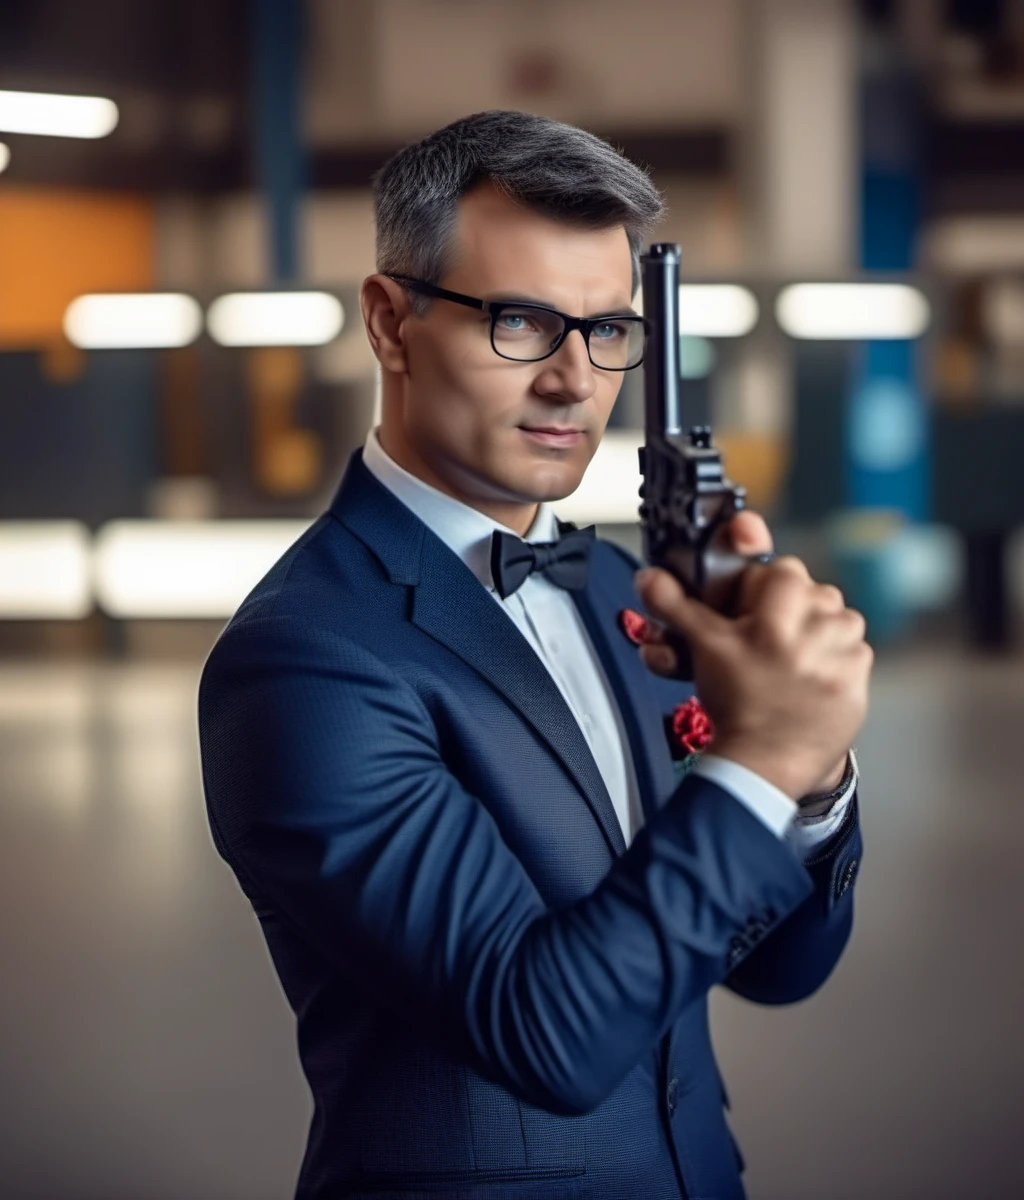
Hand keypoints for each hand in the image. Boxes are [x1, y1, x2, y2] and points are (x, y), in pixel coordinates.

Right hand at [634, 512, 871, 799]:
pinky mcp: (859, 684)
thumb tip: (648, 576)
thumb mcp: (702, 649)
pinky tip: (812, 680)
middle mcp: (818, 633)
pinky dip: (838, 661)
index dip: (764, 588)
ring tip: (793, 660)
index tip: (751, 614)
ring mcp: (844, 660)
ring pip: (842, 620)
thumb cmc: (733, 704)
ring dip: (821, 632)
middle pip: (816, 592)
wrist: (761, 767)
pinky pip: (856, 653)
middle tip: (769, 640)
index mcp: (778, 617)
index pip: (784, 569)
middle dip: (794, 610)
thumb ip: (675, 606)